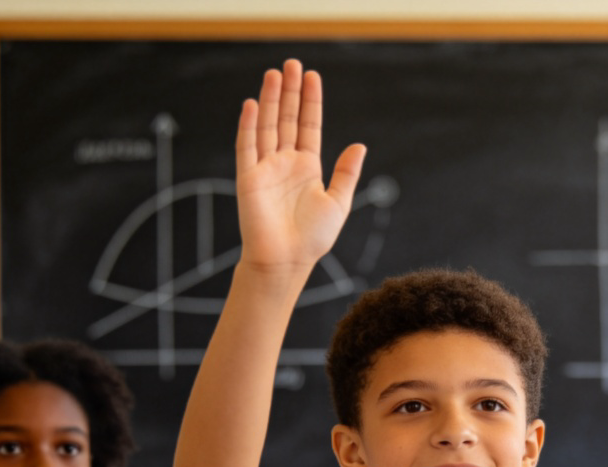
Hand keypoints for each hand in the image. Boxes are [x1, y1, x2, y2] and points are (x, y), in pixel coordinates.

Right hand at [236, 59, 365, 271]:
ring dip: (271, 100)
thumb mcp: (338, 202)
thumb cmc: (313, 238)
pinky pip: (247, 147)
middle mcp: (285, 164)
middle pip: (287, 119)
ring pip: (268, 127)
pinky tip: (254, 104)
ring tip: (275, 74)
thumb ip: (347, 173)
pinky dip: (250, 126)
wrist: (287, 260)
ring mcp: (266, 169)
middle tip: (291, 64)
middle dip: (290, 92)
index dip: (310, 101)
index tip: (312, 76)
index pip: (309, 126)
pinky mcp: (249, 178)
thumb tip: (359, 145)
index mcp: (307, 168)